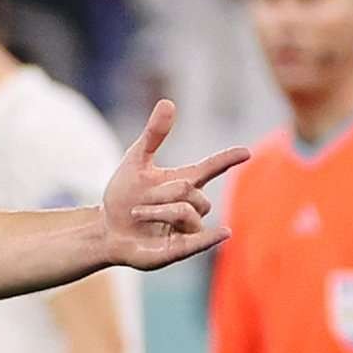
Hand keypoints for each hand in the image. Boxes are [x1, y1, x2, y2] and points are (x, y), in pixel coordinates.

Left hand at [100, 102, 244, 271]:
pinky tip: (224, 233)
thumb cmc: (123, 195)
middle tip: (138, 201)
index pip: (211, 168)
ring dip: (160, 211)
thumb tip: (167, 102)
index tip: (246, 152)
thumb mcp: (135, 161)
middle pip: (192, 193)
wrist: (105, 230)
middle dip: (163, 193)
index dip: (228, 159)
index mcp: (183, 181)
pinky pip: (199, 243)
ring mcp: (186, 229)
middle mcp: (190, 205)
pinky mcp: (178, 250)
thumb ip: (154, 135)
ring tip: (136, 214)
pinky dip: (210, 238)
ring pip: (189, 215)